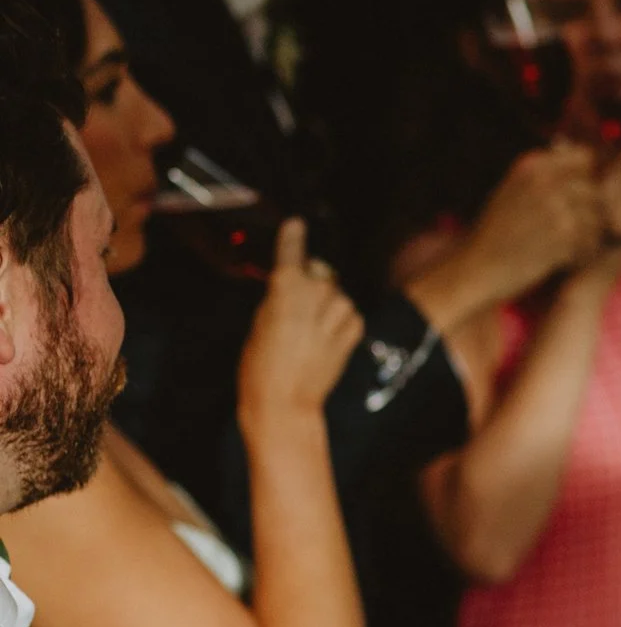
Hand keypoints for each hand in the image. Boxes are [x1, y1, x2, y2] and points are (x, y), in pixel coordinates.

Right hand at [235, 220, 361, 425]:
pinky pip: (350, 314)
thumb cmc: (260, 365)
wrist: (284, 402)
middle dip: (311, 283)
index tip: (296, 224)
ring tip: (310, 331)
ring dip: (327, 304)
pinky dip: (341, 321)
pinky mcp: (354, 331)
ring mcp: (338, 313)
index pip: (293, 253)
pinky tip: (326, 339)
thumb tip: (290, 283)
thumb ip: (278, 297)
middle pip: (319, 272)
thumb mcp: (260, 322)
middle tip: (297, 311)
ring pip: (336, 293)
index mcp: (286, 289)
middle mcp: (316, 295)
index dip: (293, 238)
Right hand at [464, 143, 603, 293]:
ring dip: (591, 234)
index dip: (590, 178)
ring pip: (599, 217)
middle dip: (594, 210)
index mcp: (532, 165)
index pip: (585, 158)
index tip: (583, 198)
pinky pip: (592, 240)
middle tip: (581, 230)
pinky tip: (567, 259)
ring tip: (573, 246)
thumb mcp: (514, 189)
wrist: (477, 267)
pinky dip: (584, 253)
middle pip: (596, 189)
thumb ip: (548, 175)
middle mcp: (545, 181)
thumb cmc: (497, 232)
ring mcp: (555, 208)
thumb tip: (590, 162)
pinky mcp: (563, 237)